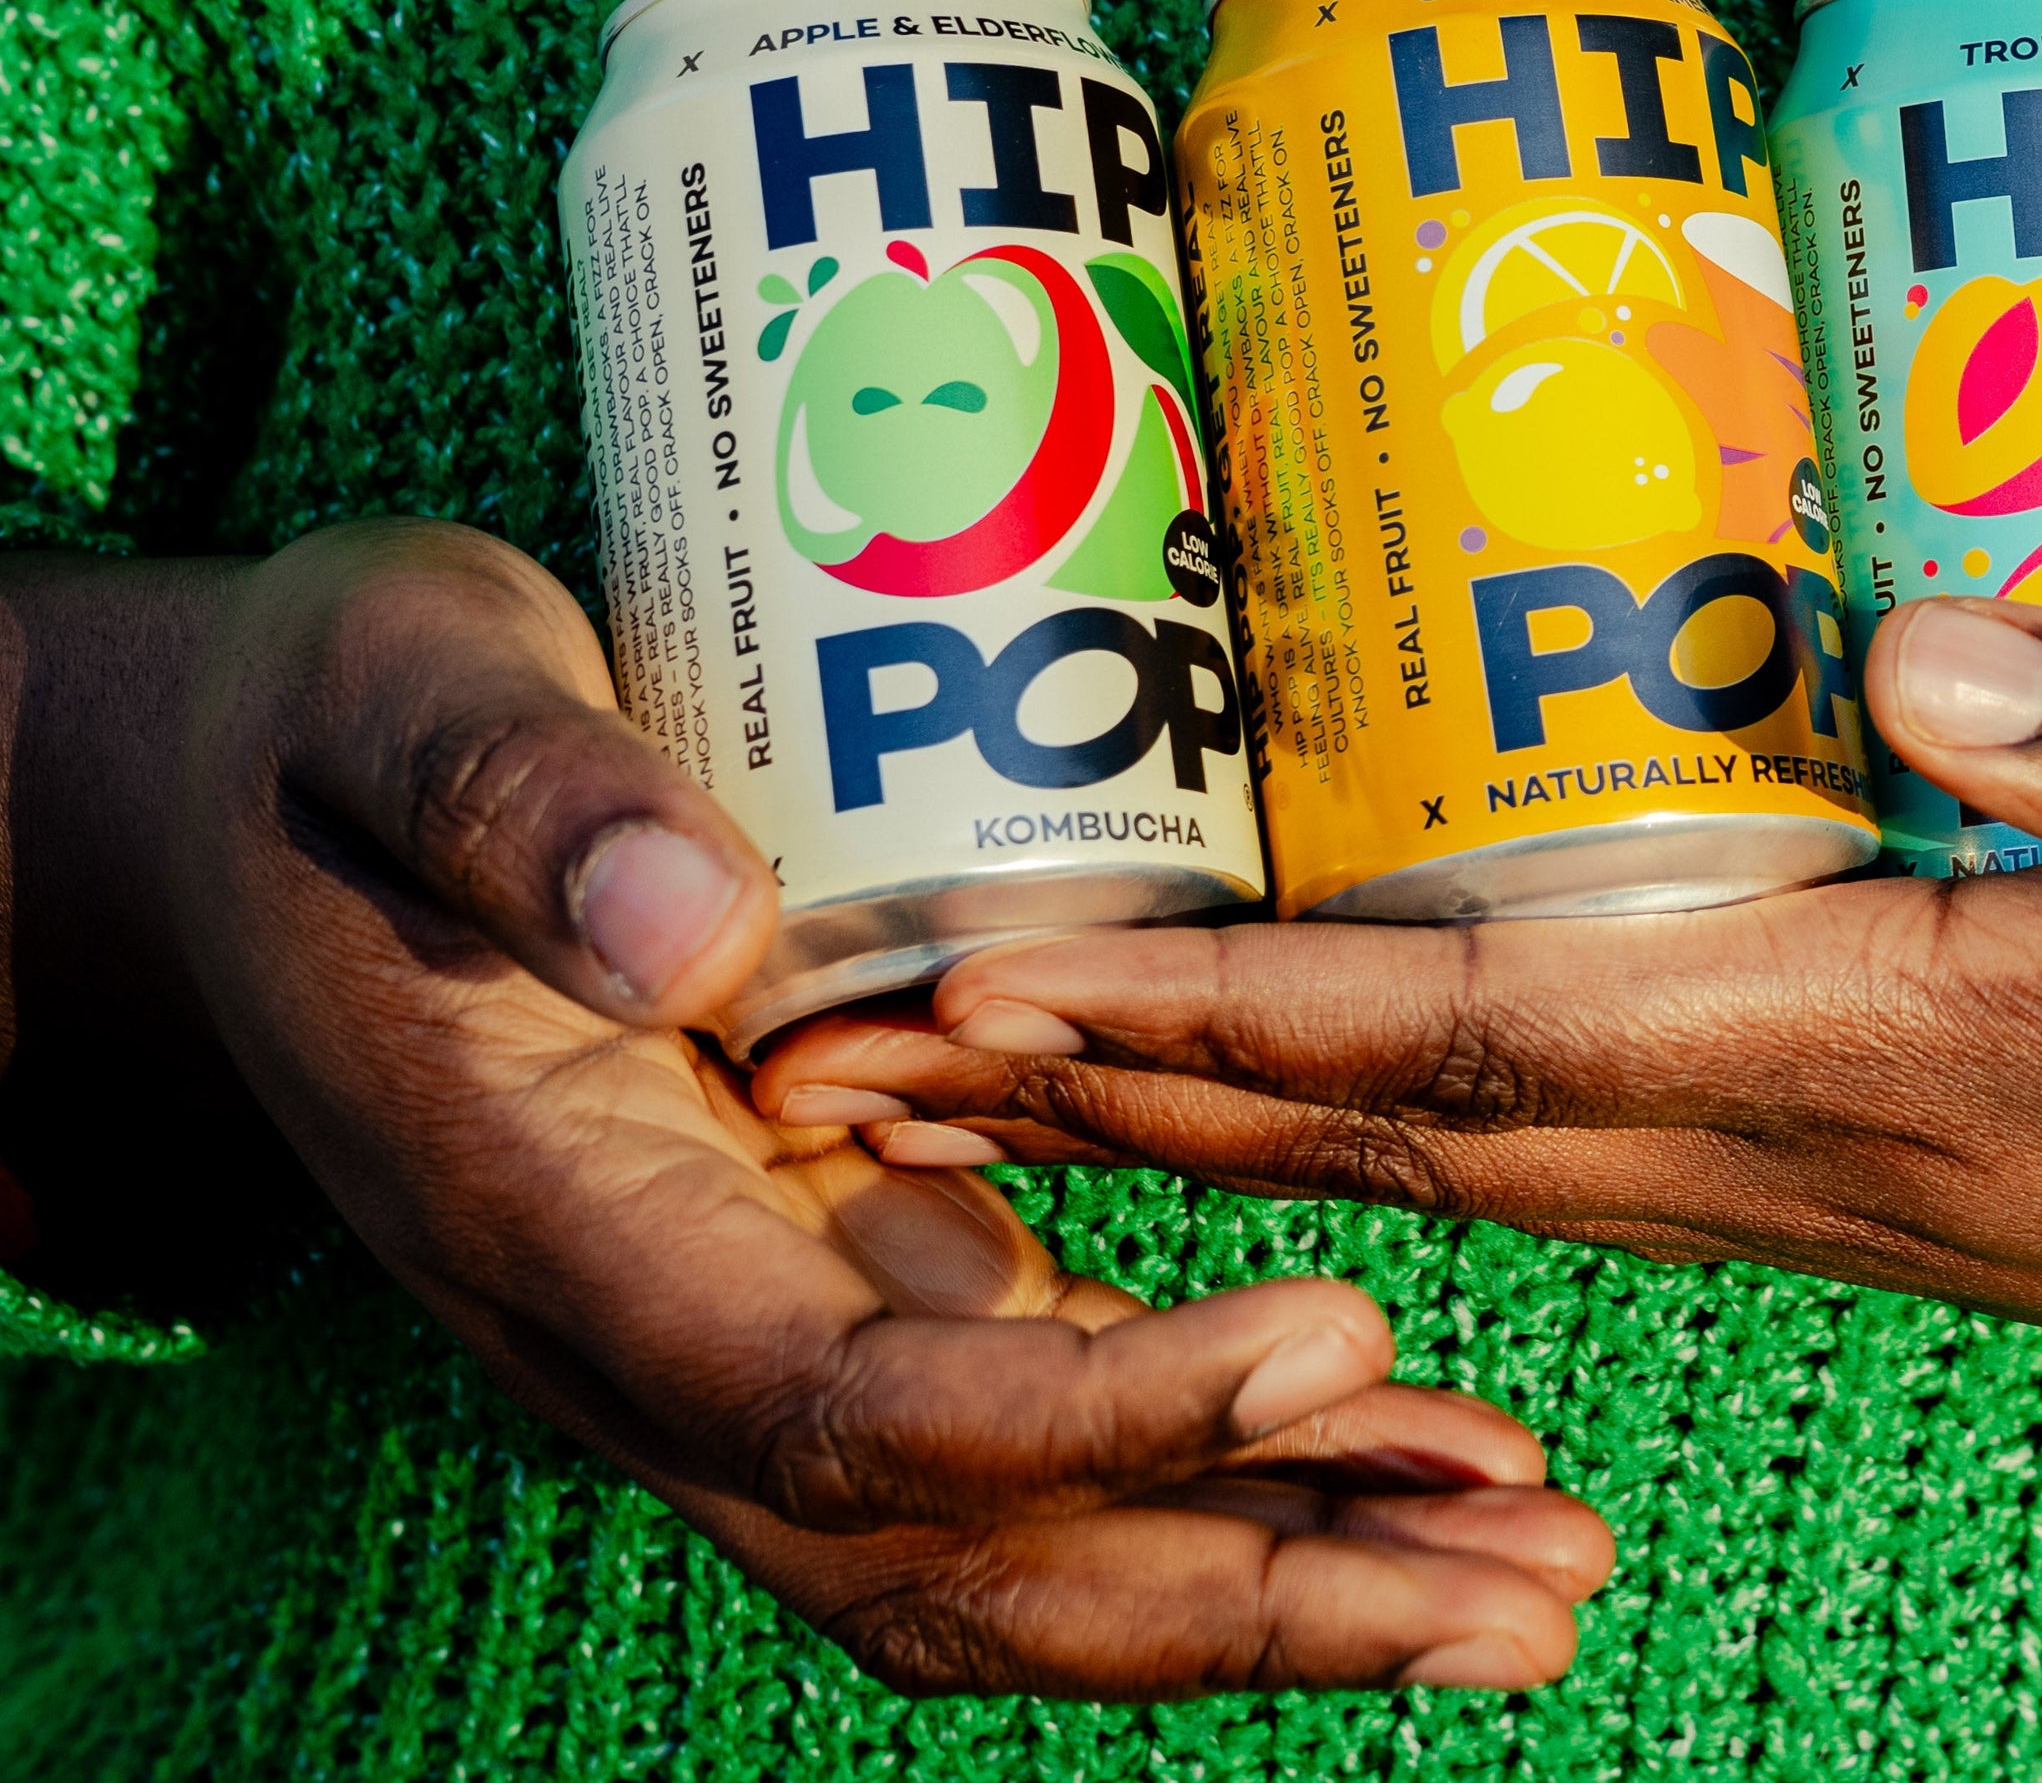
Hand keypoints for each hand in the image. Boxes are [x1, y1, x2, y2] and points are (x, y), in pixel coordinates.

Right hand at [0, 523, 1609, 1697]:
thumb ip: (518, 801)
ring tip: (1531, 1569)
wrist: (262, 815)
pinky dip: (1229, 1461)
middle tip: (1522, 1586)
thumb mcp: (397, 700)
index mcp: (569, 1230)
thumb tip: (693, 924)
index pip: (844, 1411)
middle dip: (1250, 1589)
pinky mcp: (846, 1277)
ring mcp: (763, 1329)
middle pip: (969, 1559)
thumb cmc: (338, 736)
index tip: (1328, 1339)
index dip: (1089, 1414)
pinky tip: (1414, 1440)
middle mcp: (670, 1341)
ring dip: (1283, 1571)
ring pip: (1027, 1539)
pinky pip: (1044, 1428)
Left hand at [765, 599, 2041, 1443]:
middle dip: (1155, 1087)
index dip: (1254, 1012)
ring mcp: (1878, 1201)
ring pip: (1492, 1177)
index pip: (1522, 1035)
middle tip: (901, 1037)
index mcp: (1952, 1061)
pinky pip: (1602, 1175)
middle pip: (1434, 1133)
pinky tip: (1341, 1093)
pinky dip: (1415, 1140)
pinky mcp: (1918, 1194)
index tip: (1021, 979)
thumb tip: (1912, 638)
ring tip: (1035, 1067)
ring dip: (1248, 1129)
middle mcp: (1861, 1157)